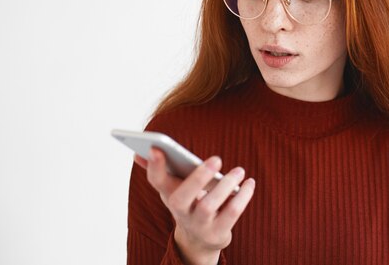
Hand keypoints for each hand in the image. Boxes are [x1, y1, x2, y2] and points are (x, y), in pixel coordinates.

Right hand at [135, 149, 255, 264]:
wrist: (198, 240)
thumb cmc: (187, 203)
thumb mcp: (174, 188)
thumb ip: (159, 169)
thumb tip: (138, 152)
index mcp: (168, 194)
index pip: (156, 181)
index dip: (154, 166)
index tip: (157, 149)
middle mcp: (180, 212)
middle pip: (181, 198)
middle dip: (198, 177)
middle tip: (217, 159)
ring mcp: (198, 224)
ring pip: (208, 206)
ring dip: (225, 186)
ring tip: (239, 171)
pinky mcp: (217, 233)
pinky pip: (231, 214)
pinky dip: (242, 197)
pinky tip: (250, 183)